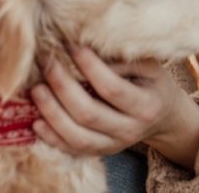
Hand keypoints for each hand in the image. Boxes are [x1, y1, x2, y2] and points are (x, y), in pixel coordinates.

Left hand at [30, 46, 198, 167]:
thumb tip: (87, 49)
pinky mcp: (100, 152)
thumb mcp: (149, 66)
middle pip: (89, 114)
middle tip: (48, 63)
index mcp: (146, 105)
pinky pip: (71, 150)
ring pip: (77, 137)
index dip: (88, 67)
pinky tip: (36, 120)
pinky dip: (51, 137)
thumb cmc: (151, 82)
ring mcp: (114, 145)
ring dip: (52, 113)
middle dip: (62, 87)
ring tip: (37, 89)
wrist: (162, 115)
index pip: (111, 88)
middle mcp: (130, 130)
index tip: (71, 46)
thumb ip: (123, 59)